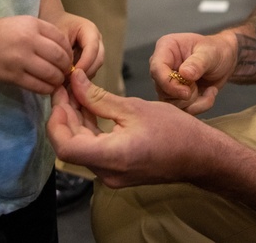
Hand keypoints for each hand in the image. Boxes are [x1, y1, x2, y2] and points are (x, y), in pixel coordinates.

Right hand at [0, 15, 72, 94]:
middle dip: (66, 67)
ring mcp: (20, 59)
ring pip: (51, 74)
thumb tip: (66, 51)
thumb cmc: (0, 32)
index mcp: (32, 25)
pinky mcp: (13, 76)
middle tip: (66, 72)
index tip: (68, 58)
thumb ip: (44, 33)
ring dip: (58, 80)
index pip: (62, 40)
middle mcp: (28, 40)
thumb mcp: (23, 23)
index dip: (69, 52)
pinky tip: (47, 87)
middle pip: (60, 57)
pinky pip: (38, 86)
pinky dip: (47, 89)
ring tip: (57, 80)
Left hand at [49, 69, 211, 187]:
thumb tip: (74, 81)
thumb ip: (99, 97)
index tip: (60, 95)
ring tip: (75, 92)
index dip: (56, 121)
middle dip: (64, 114)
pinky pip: (93, 150)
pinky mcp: (116, 171)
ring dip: (74, 121)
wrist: (199, 156)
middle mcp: (107, 172)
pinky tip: (89, 107)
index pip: (66, 147)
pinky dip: (87, 129)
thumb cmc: (174, 130)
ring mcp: (111, 175)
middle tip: (65, 86)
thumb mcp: (134, 108)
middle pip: (71, 145)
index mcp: (113, 157)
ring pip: (81, 147)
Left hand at [54, 11, 103, 77]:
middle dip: (86, 71)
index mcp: (90, 30)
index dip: (85, 62)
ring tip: (67, 83)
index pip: (93, 48)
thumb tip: (69, 72)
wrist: (54, 22)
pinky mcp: (91, 59)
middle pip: (98, 59)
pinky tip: (68, 82)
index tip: (73, 73)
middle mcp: (96, 40)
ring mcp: (96, 50)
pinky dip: (81, 78)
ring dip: (83, 76)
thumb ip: (64, 52)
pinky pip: (90, 71)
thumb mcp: (57, 36)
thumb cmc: (55, 26)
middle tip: (71, 81)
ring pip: (95, 67)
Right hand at [149, 31, 236, 114]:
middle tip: (200, 84)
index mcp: (165, 49)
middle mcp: (162, 67)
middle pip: (162, 90)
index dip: (169, 84)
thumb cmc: (216, 50)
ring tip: (209, 89)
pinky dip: (199, 106)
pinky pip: (183, 110)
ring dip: (194, 101)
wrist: (225, 60)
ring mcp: (168, 83)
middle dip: (186, 94)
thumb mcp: (210, 53)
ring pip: (172, 103)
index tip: (186, 93)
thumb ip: (197, 63)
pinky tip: (209, 93)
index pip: (157, 69)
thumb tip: (184, 74)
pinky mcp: (175, 96)